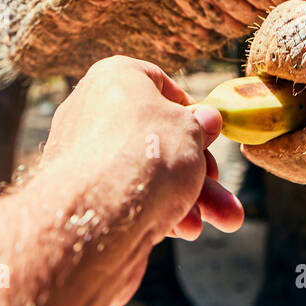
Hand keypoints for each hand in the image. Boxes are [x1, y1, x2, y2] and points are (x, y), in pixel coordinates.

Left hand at [41, 56, 244, 305]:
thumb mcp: (191, 131)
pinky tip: (185, 228)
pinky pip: (126, 194)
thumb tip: (207, 119)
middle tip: (221, 186)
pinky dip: (157, 208)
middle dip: (198, 167)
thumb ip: (200, 125)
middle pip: (156, 136)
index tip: (209, 131)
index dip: (188, 107)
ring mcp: (82, 154)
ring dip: (189, 195)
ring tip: (227, 220)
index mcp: (112, 76)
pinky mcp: (79, 194)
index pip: (155, 82)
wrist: (98, 216)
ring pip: (146, 170)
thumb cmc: (149, 154)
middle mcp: (90, 110)